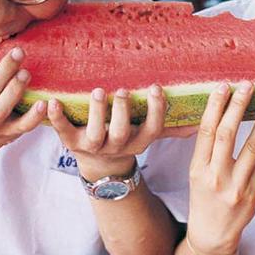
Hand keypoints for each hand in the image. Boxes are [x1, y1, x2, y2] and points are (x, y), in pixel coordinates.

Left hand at [47, 84, 195, 180]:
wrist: (100, 166)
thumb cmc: (127, 138)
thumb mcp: (147, 135)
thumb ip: (172, 126)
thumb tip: (203, 121)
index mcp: (138, 142)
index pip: (152, 128)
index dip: (155, 110)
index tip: (155, 87)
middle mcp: (117, 146)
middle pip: (121, 133)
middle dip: (121, 112)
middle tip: (121, 90)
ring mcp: (93, 146)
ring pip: (95, 135)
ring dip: (96, 113)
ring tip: (97, 91)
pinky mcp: (71, 143)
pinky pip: (62, 131)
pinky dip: (56, 118)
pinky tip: (51, 102)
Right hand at [186, 81, 254, 254]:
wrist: (212, 235)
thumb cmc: (203, 198)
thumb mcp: (196, 174)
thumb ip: (209, 150)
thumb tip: (224, 114)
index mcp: (197, 169)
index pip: (206, 132)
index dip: (215, 107)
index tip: (223, 86)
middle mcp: (215, 177)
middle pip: (227, 135)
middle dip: (238, 107)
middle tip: (247, 86)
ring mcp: (236, 186)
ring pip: (252, 147)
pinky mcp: (253, 193)